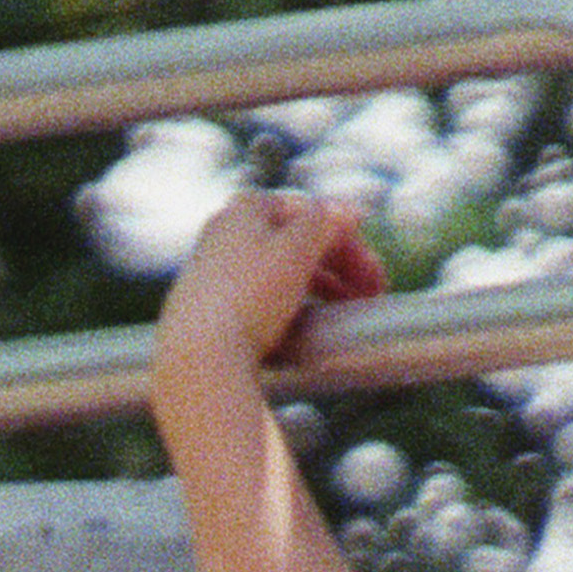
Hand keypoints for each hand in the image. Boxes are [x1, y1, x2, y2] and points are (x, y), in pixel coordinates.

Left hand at [153, 188, 385, 393]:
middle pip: (296, 244)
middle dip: (340, 267)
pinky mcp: (205, 315)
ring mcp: (210, 276)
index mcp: (244, 209)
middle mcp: (223, 235)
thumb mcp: (298, 247)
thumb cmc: (249, 298)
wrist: (197, 363)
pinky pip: (258, 302)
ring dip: (321, 288)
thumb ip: (327, 220)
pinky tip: (307, 326)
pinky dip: (289, 307)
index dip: (348, 238)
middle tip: (372, 293)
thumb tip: (347, 209)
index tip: (374, 269)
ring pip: (280, 274)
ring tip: (347, 312)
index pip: (311, 214)